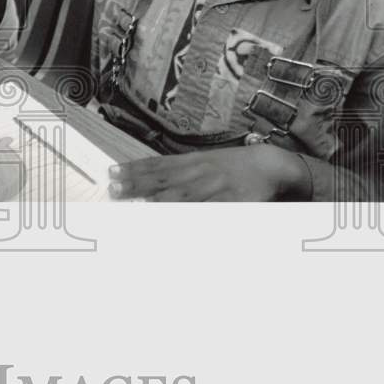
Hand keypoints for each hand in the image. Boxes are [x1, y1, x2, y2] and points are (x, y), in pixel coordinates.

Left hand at [108, 145, 310, 201]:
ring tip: (139, 206)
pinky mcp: (232, 203)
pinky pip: (211, 213)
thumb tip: (149, 178)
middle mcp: (201, 172)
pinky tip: (179, 222)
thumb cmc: (232, 166)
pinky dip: (195, 217)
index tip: (113, 173)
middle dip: (139, 186)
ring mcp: (216, 188)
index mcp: (193, 161)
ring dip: (160, 203)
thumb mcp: (204, 162)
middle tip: (116, 190)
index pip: (157, 165)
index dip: (134, 169)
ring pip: (184, 197)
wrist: (269, 165)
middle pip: (164, 181)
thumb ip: (178, 170)